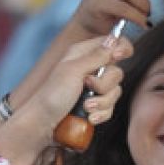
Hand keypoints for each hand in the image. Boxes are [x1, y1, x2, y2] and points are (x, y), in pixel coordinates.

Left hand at [0, 33, 132, 162]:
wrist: (42, 124)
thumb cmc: (52, 95)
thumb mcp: (73, 70)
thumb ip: (97, 56)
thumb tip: (114, 40)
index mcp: (83, 54)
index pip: (112, 43)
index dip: (121, 48)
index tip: (119, 57)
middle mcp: (90, 69)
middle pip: (117, 72)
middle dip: (105, 84)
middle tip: (88, 87)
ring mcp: (92, 90)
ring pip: (115, 93)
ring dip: (101, 103)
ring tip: (84, 107)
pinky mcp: (94, 107)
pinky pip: (110, 109)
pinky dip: (100, 115)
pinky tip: (88, 118)